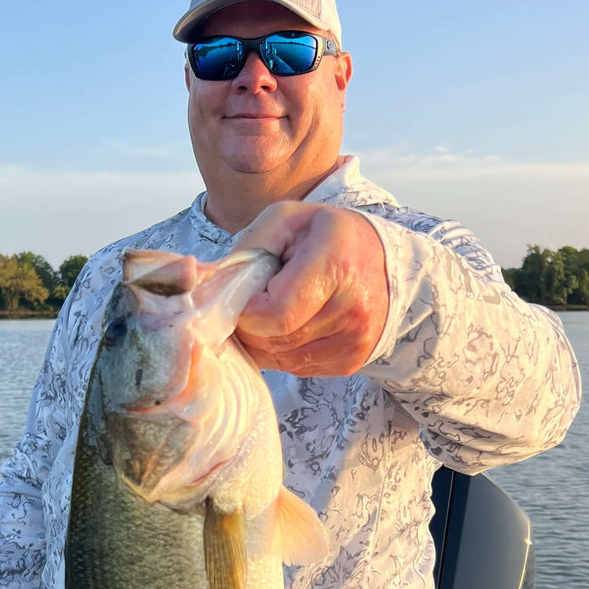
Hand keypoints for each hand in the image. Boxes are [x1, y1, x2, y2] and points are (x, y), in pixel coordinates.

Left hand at [232, 202, 388, 376]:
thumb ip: (245, 250)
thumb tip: (201, 281)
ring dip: (265, 339)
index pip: (272, 316)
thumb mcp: (286, 221)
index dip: (247, 310)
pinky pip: (296, 368)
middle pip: (272, 340)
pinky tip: (295, 324)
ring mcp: (354, 341)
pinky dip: (284, 350)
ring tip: (277, 308)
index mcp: (334, 266)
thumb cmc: (326, 236)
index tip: (247, 292)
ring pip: (280, 359)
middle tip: (255, 301)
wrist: (387, 263)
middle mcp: (351, 309)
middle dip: (251, 325)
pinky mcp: (352, 362)